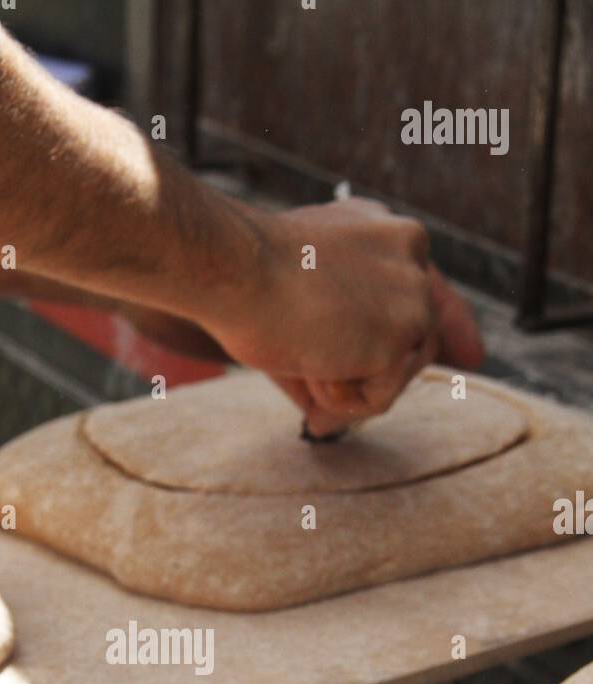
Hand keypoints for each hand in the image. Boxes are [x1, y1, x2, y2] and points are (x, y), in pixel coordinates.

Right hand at [203, 197, 483, 435]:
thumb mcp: (298, 304)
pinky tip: (312, 362)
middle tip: (315, 396)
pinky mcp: (405, 330)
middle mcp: (411, 252)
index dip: (450, 325)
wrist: (234, 266)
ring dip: (344, 384)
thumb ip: (331, 351)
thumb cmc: (243, 282)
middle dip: (372, 377)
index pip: (428, 287)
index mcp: (384, 232)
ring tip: (303, 356)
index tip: (472, 356)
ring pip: (399, 373)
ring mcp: (414, 293)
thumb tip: (331, 429)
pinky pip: (380, 398)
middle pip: (415, 341)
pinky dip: (340, 398)